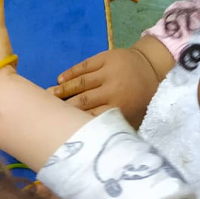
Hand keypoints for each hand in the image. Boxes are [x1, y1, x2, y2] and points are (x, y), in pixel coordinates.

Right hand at [50, 39, 172, 125]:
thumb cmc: (140, 97)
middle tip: (47, 111)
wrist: (153, 66)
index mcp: (120, 106)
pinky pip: (84, 66)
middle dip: (64, 106)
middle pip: (83, 100)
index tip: (60, 126)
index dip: (75, 120)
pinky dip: (70, 73)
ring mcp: (109, 71)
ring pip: (81, 82)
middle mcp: (113, 89)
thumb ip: (115, 126)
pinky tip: (60, 79)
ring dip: (63, 89)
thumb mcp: (133, 116)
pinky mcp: (106, 57)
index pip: (92, 116)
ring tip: (48, 95)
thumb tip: (93, 141)